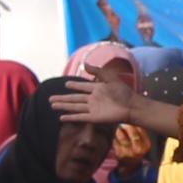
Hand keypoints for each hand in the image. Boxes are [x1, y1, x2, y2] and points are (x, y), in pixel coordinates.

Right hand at [49, 75, 169, 136]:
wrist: (132, 106)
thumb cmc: (124, 92)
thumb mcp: (110, 78)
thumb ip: (98, 71)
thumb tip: (84, 64)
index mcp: (97, 89)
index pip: (82, 87)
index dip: (74, 86)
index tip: (65, 84)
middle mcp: (93, 99)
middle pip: (74, 98)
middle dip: (63, 98)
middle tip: (50, 98)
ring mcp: (92, 108)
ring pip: (74, 107)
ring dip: (63, 106)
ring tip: (52, 105)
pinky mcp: (94, 117)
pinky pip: (80, 117)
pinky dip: (71, 117)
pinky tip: (61, 117)